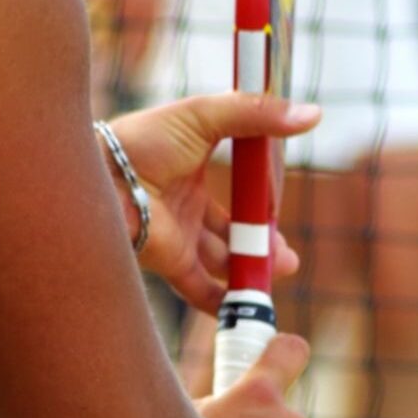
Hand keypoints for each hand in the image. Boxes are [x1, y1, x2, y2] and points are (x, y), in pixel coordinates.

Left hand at [107, 93, 320, 309]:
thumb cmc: (146, 139)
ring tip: (282, 267)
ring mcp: (180, 236)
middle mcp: (187, 206)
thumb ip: (256, 114)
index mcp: (194, 169)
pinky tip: (247, 304)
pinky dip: (224, 300)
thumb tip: (312, 114)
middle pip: (234, 232)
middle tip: (287, 254)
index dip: (261, 200)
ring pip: (224, 260)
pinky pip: (200, 288)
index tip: (279, 204)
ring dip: (253, 268)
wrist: (105, 177)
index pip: (237, 190)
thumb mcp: (205, 116)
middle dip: (264, 244)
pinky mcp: (171, 262)